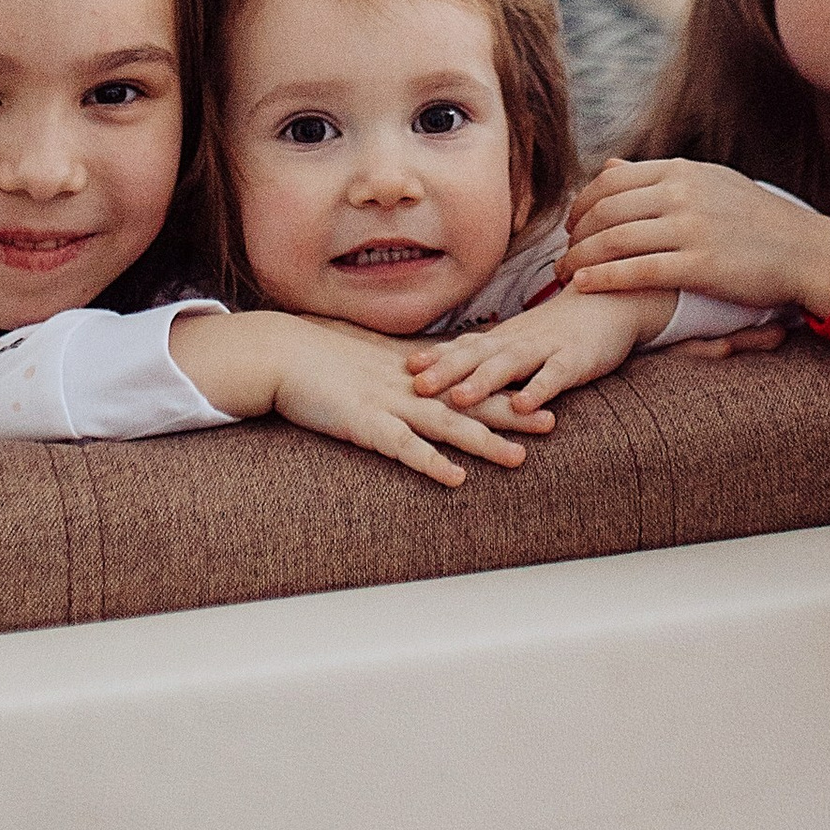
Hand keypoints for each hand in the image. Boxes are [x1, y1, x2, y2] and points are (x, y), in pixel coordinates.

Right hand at [182, 312, 545, 487]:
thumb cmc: (315, 353)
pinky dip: (430, 463)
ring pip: (446, 424)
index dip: (503, 383)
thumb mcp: (364, 352)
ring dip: (484, 442)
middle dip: (511, 410)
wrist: (277, 352)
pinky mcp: (364, 423)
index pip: (465, 376)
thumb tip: (418, 362)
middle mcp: (407, 385)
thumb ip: (396, 359)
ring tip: (520, 458)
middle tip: (552, 419)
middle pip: (468, 400)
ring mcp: (387, 403)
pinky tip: (455, 478)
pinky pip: (403, 448)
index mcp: (408, 369)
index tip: (539, 387)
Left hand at [407, 285, 664, 415]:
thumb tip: (446, 368)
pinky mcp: (577, 359)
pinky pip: (556, 375)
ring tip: (459, 398)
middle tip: (416, 386)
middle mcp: (519, 340)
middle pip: (477, 355)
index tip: (405, 368)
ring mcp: (547, 348)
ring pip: (510, 364)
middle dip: (447, 371)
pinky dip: (539, 391)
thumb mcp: (521, 338)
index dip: (436, 356)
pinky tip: (524, 408)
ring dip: (484, 381)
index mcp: (504, 338)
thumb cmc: (562, 327)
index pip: (464, 346)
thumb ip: (489, 352)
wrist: (614, 301)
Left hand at [559, 161, 829, 324]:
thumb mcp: (709, 183)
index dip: (581, 203)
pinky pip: (638, 271)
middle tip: (562, 254)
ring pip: (615, 240)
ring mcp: (692, 229)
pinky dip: (604, 278)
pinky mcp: (700, 266)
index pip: (611, 180)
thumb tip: (609, 167)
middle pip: (606, 210)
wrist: (804, 250)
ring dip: (581, 258)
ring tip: (565, 274)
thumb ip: (658, 177)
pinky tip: (585, 286)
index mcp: (682, 171)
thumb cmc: (755, 220)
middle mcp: (682, 194)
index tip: (570, 225)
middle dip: (575, 234)